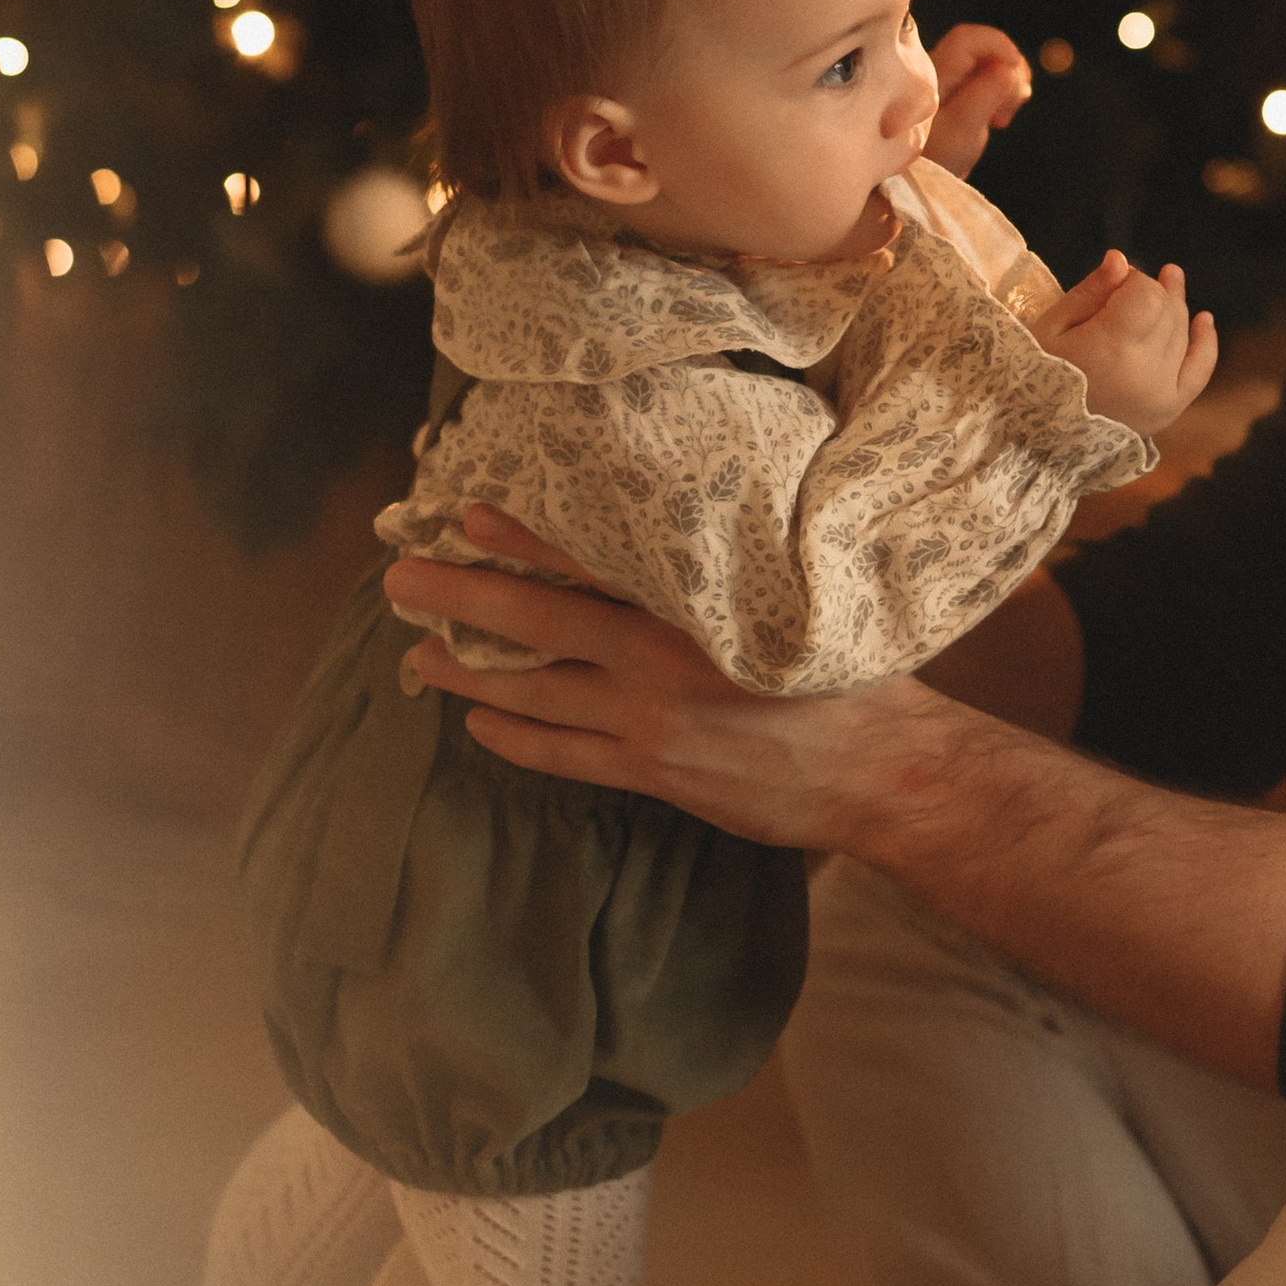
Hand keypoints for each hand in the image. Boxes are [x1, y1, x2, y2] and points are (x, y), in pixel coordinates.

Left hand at [383, 508, 933, 845]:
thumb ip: (729, 575)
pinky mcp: (657, 774)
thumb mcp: (792, 600)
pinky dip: (515, 739)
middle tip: (401, 579)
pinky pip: (565, 756)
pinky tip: (480, 723)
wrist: (883, 769)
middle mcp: (662, 659)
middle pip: (541, 623)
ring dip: (469, 673)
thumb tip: (679, 531)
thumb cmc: (852, 674)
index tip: (467, 511)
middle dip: (464, 598)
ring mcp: (652, 722)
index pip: (594, 559)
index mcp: (697, 605)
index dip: (526, 533)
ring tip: (416, 656)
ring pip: (538, 693)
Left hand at [922, 22, 1033, 177]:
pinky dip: (999, 97)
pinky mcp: (955, 103)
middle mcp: (938, 74)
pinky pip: (983, 86)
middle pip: (982, 51)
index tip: (1017, 74)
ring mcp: (947, 88)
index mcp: (935, 74)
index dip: (999, 46)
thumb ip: (984, 95)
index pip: (968, 39)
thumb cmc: (932, 160)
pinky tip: (999, 120)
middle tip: (1009, 110)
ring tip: (1003, 118)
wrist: (908, 191)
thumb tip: (1008, 68)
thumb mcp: (961, 131)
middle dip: (1007, 72)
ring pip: (986, 68)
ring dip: (1006, 86)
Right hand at [1031, 253, 1217, 437]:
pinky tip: (1204, 320)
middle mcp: (1146, 371)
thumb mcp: (1051, 329)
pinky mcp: (1168, 409)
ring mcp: (1162, 393)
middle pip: (1167, 310)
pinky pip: (1199, 371)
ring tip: (1170, 282)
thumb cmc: (1035, 376)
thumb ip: (1091, 292)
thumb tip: (1122, 259)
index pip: (1147, 294)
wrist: (1039, 439)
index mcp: (1114, 348)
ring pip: (1181, 333)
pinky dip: (1205, 344)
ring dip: (1176, 306)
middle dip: (1154, 290)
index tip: (1112, 284)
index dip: (1133, 280)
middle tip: (1132, 283)